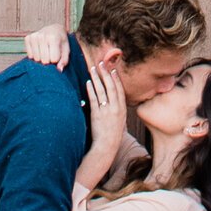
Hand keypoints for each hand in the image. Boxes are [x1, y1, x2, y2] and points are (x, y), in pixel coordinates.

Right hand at [23, 24, 68, 68]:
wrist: (54, 29)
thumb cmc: (61, 41)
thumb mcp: (66, 49)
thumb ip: (64, 60)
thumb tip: (59, 70)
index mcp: (53, 37)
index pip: (53, 59)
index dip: (56, 60)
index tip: (57, 54)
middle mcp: (42, 36)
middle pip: (44, 60)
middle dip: (49, 60)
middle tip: (51, 53)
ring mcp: (34, 36)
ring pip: (36, 59)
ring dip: (41, 58)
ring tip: (45, 51)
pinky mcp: (27, 38)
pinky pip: (30, 56)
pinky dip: (35, 56)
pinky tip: (39, 50)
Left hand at [78, 56, 130, 192]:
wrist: (107, 146)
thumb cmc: (112, 134)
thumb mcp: (120, 120)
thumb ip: (117, 109)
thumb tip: (113, 99)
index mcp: (122, 109)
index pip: (119, 90)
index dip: (116, 78)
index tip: (113, 69)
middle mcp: (116, 108)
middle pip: (111, 86)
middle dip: (106, 73)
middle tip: (102, 63)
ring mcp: (106, 111)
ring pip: (101, 90)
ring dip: (97, 78)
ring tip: (92, 69)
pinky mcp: (97, 114)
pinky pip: (94, 99)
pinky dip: (91, 90)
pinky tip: (88, 83)